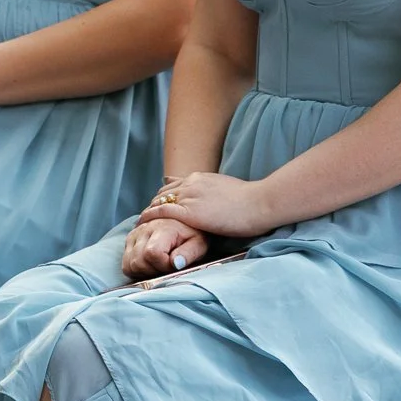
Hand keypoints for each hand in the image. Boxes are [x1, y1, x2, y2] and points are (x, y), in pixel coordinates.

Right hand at [123, 213, 206, 278]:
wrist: (184, 221)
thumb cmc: (194, 234)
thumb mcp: (199, 244)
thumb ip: (188, 254)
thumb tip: (175, 264)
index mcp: (162, 229)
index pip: (151, 253)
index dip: (163, 265)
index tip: (174, 265)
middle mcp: (144, 229)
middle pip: (138, 262)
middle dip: (153, 271)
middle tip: (168, 267)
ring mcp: (134, 234)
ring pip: (129, 264)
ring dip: (144, 271)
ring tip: (159, 265)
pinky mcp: (130, 239)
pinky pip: (126, 262)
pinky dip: (136, 268)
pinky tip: (151, 264)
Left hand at [131, 169, 270, 245]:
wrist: (259, 202)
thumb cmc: (251, 200)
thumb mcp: (228, 189)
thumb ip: (214, 192)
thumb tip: (213, 198)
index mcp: (200, 177)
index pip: (174, 185)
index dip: (164, 196)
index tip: (159, 205)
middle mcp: (191, 183)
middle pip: (164, 193)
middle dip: (154, 204)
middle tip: (147, 217)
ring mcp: (189, 196)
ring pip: (160, 201)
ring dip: (149, 211)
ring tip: (141, 222)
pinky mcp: (189, 211)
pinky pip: (161, 212)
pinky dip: (149, 216)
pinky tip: (142, 223)